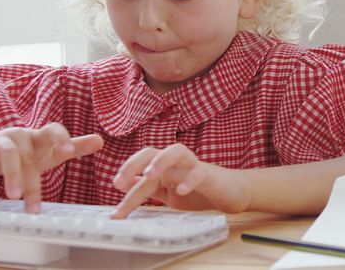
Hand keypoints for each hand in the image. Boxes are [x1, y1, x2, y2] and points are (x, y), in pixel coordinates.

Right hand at [0, 123, 103, 212]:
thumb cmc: (27, 153)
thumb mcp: (50, 153)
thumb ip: (75, 147)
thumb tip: (101, 140)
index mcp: (41, 137)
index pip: (54, 130)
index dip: (62, 138)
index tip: (69, 151)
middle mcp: (23, 135)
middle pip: (30, 155)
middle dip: (31, 180)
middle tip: (34, 203)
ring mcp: (3, 137)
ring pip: (9, 153)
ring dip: (11, 174)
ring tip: (14, 196)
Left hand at [111, 143, 250, 218]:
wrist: (230, 193)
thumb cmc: (198, 191)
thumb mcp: (167, 192)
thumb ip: (147, 187)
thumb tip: (121, 184)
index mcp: (164, 167)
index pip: (140, 168)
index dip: (126, 178)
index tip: (114, 194)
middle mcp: (176, 163)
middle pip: (152, 151)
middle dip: (133, 163)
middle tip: (120, 181)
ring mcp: (193, 166)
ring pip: (177, 151)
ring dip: (161, 161)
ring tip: (148, 174)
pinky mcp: (210, 175)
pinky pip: (199, 173)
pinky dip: (189, 180)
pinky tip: (180, 191)